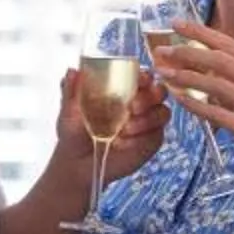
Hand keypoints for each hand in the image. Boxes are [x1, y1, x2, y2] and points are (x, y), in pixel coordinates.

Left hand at [53, 61, 173, 181]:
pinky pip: (156, 135)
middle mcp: (141, 102)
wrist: (77, 161)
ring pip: (162, 112)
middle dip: (149, 97)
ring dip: (146, 120)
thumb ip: (72, 90)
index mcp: (124, 87)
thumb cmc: (75, 131)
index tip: (138, 80)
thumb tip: (72, 72)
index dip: (145, 76)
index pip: (143, 75)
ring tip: (124, 130)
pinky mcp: (151, 141)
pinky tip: (123, 143)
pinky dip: (141, 138)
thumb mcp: (70, 110)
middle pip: (160, 91)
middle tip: (132, 107)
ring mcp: (148, 122)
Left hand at [156, 20, 233, 164]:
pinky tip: (178, 99)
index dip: (200, 31)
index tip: (175, 23)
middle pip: (221, 61)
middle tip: (162, 52)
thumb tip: (188, 51)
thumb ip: (226, 69)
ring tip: (164, 74)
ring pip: (218, 86)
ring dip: (187, 78)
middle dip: (188, 53)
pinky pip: (219, 115)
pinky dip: (196, 105)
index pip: (227, 43)